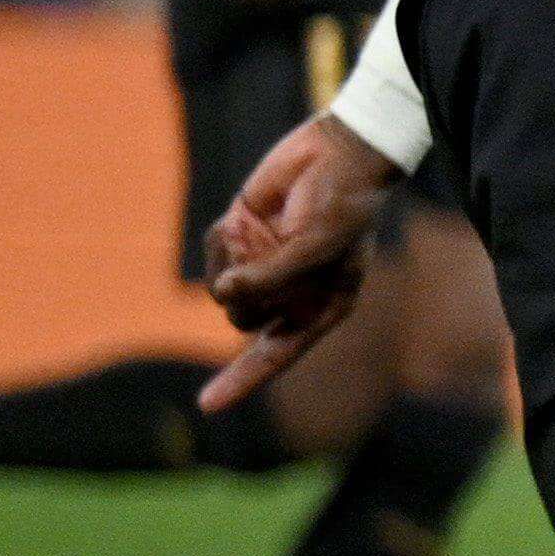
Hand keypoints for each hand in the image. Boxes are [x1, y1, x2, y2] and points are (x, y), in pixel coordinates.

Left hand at [198, 113, 400, 413]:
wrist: (341, 150)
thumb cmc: (346, 202)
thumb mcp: (317, 243)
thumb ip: (273, 274)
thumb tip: (223, 293)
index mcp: (321, 306)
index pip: (276, 354)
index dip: (241, 379)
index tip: (208, 405)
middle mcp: (291, 293)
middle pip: (243, 318)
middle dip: (246, 294)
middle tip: (267, 259)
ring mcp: (264, 266)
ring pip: (222, 289)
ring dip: (230, 263)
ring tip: (256, 231)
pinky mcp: (242, 237)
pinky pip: (214, 254)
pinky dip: (222, 239)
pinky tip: (245, 217)